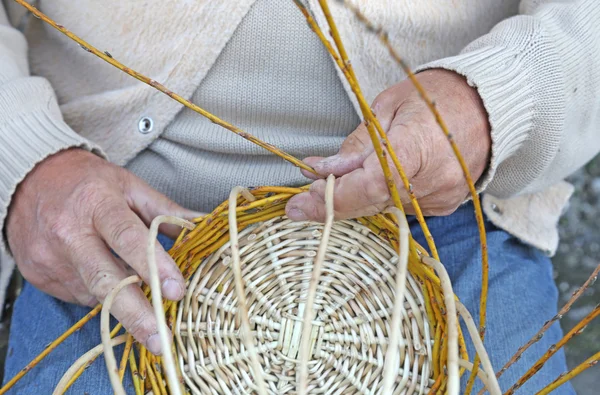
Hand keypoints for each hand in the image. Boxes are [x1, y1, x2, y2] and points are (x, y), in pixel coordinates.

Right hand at [6, 149, 199, 354]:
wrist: (30, 181)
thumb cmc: (89, 183)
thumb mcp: (130, 186)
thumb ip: (167, 211)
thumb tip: (206, 224)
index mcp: (98, 204)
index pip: (129, 239)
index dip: (154, 266)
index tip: (177, 291)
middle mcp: (69, 233)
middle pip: (106, 281)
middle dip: (136, 315)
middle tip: (162, 341)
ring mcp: (50, 258)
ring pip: (95, 293)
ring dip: (123, 301)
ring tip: (141, 297)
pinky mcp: (38, 277)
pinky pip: (79, 295)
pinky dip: (101, 294)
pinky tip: (107, 277)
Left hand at [285, 69, 490, 220]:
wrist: (488, 108)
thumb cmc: (437, 97)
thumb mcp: (388, 107)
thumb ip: (356, 145)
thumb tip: (322, 171)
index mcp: (417, 146)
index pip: (367, 185)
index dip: (331, 198)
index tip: (301, 203)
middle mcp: (432, 180)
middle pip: (371, 202)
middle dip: (331, 204)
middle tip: (299, 206)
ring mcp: (441, 197)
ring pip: (383, 208)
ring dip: (353, 200)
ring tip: (329, 188)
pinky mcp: (444, 205)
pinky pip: (401, 208)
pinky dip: (379, 199)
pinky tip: (366, 186)